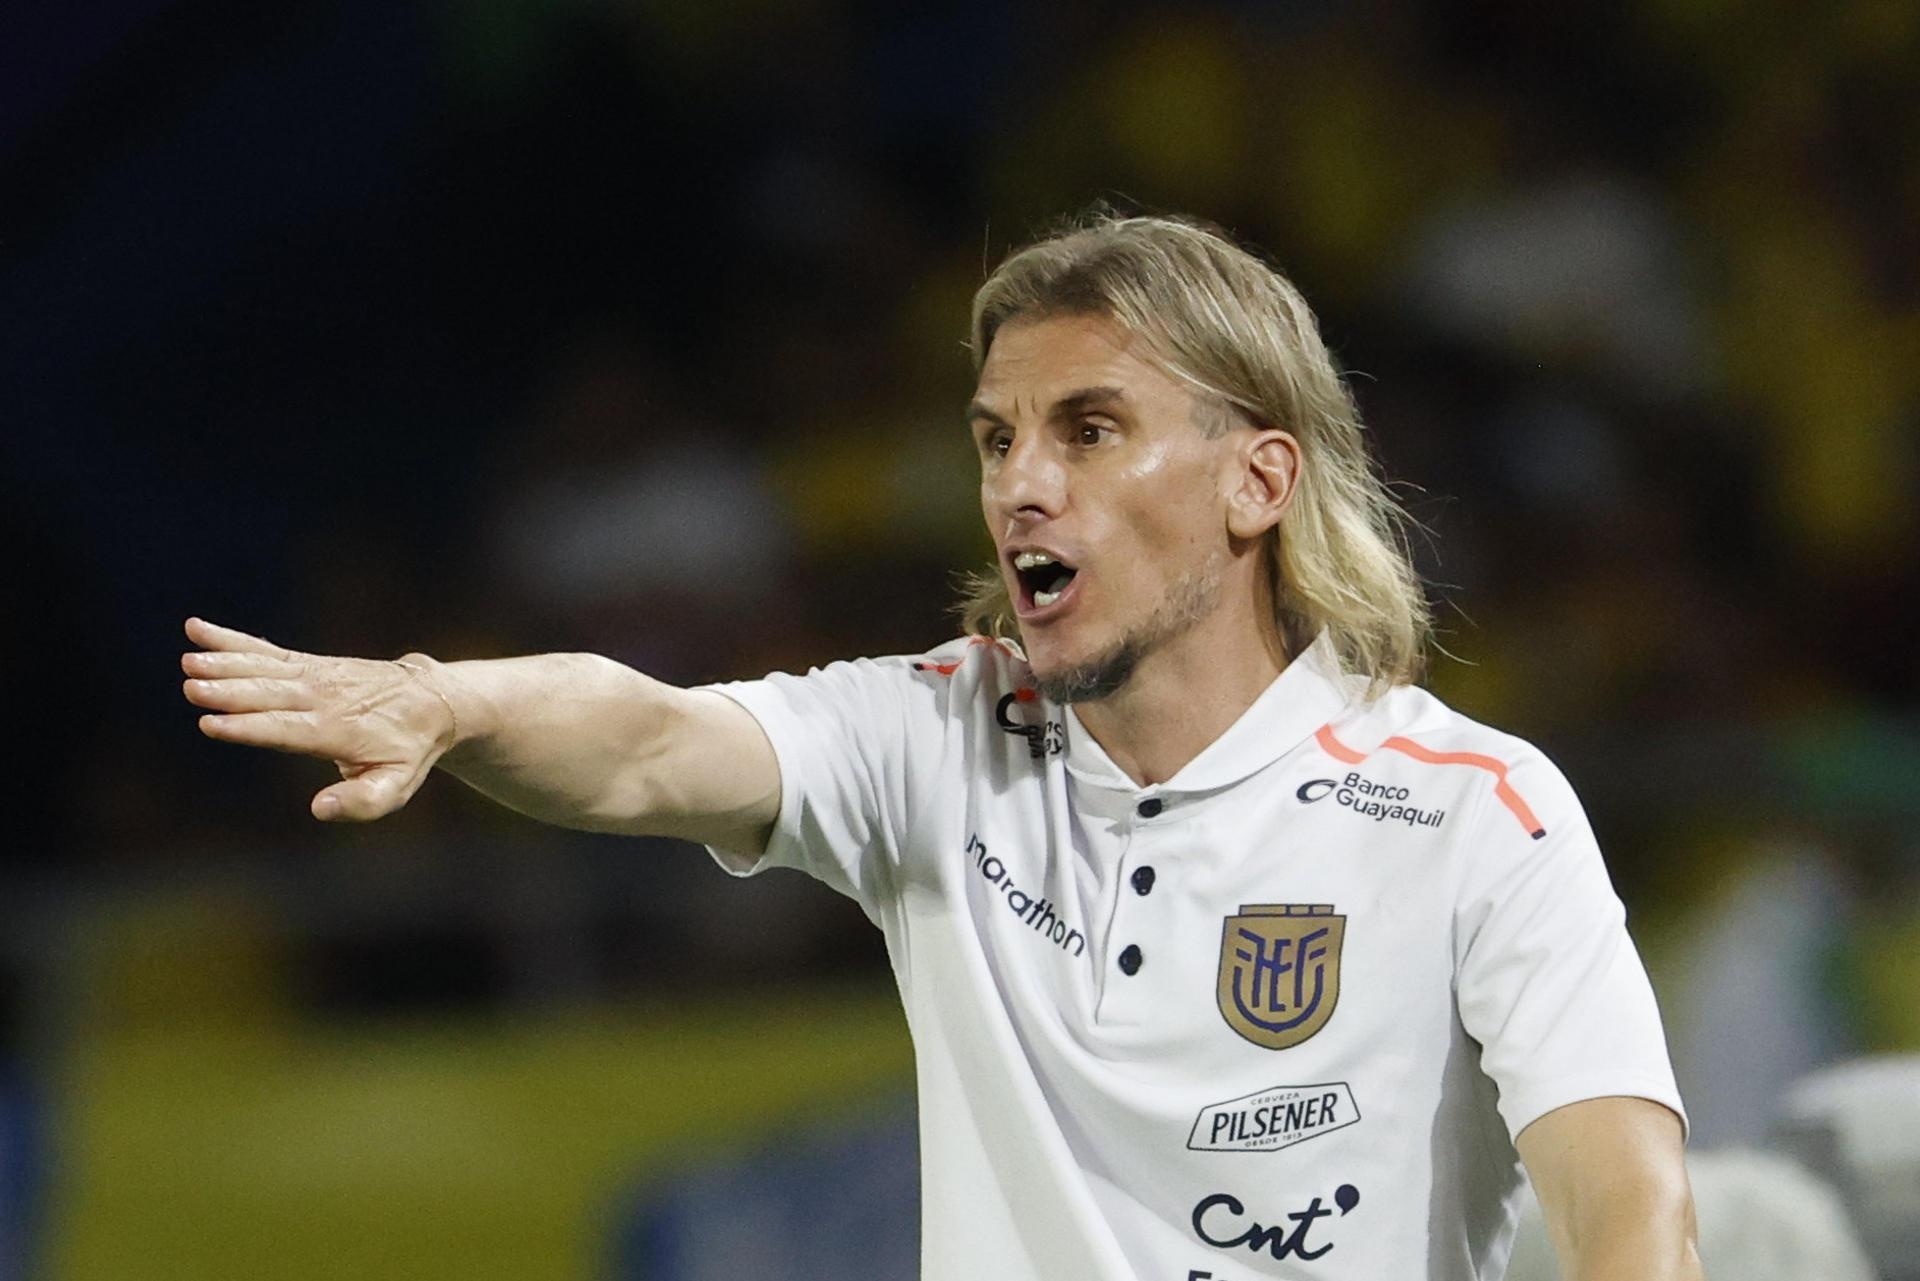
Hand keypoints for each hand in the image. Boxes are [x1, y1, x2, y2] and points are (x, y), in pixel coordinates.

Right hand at [181, 617, 457, 821]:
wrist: (435, 701)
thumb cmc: (408, 751)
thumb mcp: (396, 785)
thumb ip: (361, 801)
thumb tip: (319, 809)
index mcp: (339, 731)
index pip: (288, 729)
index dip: (251, 727)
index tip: (213, 724)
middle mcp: (324, 698)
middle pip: (270, 694)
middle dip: (230, 692)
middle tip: (191, 687)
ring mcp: (315, 675)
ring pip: (265, 667)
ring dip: (226, 663)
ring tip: (189, 660)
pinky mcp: (308, 663)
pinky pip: (266, 650)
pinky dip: (232, 640)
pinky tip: (197, 630)